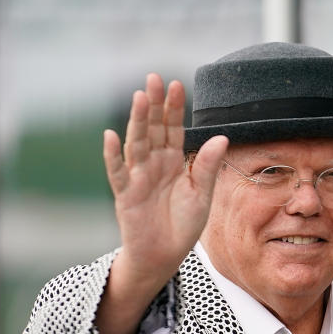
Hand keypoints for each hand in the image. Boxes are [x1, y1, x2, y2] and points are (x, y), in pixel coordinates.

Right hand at [102, 73, 227, 288]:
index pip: (174, 129)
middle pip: (153, 129)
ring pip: (136, 144)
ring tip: (140, 98)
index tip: (177, 84)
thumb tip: (221, 137)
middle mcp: (154, 164)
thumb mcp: (202, 194)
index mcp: (174, 161)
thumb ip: (207, 166)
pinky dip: (113, 156)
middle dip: (154, 105)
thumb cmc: (183, 225)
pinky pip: (117, 172)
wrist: (164, 255)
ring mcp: (138, 177)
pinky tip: (111, 136)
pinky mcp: (125, 194)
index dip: (174, 108)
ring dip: (137, 121)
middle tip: (154, 78)